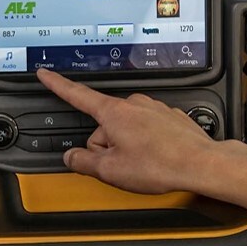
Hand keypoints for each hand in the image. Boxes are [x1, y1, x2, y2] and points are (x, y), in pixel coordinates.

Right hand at [36, 67, 226, 194]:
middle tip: (120, 165)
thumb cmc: (160, 164)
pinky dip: (147, 145)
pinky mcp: (169, 118)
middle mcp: (133, 105)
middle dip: (106, 146)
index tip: (46, 74)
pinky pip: (146, 131)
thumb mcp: (111, 171)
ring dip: (127, 146)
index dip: (58, 85)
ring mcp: (153, 109)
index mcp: (113, 113)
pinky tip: (156, 158)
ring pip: (126, 129)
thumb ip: (83, 162)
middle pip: (104, 125)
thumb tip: (72, 158)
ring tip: (143, 164)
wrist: (200, 164)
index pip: (77, 95)